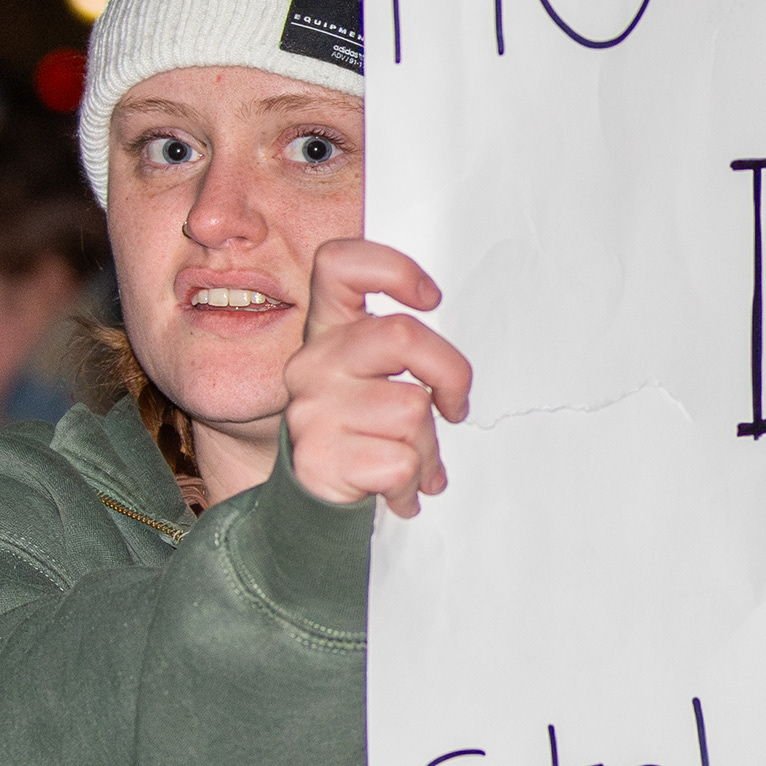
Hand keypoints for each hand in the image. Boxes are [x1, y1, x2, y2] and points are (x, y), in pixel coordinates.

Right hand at [283, 239, 471, 518]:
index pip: (338, 264)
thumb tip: (453, 369)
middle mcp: (312, 362)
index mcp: (327, 331)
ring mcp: (312, 409)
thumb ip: (402, 351)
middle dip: (450, 374)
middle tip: (454, 405)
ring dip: (428, 448)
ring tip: (411, 461)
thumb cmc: (358, 432)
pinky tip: (397, 489)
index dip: (392, 268)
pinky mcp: (318, 458)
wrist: (312, 502)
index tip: (431, 298)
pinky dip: (413, 483)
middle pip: (402, 335)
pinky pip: (400, 462)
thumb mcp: (372, 380)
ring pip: (411, 410)